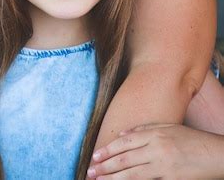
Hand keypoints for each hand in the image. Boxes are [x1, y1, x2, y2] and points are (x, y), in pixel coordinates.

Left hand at [87, 123, 223, 178]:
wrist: (214, 153)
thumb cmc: (191, 139)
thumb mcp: (168, 127)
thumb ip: (144, 129)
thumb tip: (121, 134)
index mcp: (154, 134)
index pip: (124, 142)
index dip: (108, 150)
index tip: (94, 156)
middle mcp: (157, 149)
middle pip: (125, 159)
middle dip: (105, 166)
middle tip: (90, 171)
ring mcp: (164, 167)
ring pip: (133, 174)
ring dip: (114, 179)